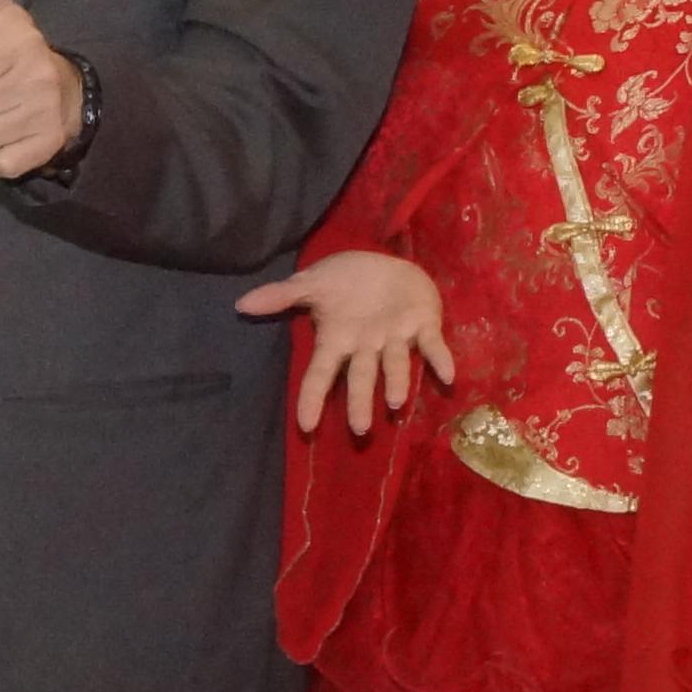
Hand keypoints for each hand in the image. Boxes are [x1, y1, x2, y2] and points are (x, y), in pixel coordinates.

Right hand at [240, 246, 454, 434]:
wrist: (385, 263)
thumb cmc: (345, 278)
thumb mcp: (311, 283)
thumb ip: (281, 295)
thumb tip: (241, 304)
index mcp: (338, 339)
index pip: (321, 373)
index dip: (313, 398)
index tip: (306, 426)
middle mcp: (367, 346)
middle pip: (360, 377)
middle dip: (360, 401)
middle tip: (360, 429)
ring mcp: (396, 337)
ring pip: (395, 364)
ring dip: (396, 382)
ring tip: (396, 402)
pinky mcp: (424, 324)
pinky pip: (433, 345)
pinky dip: (440, 360)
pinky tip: (449, 376)